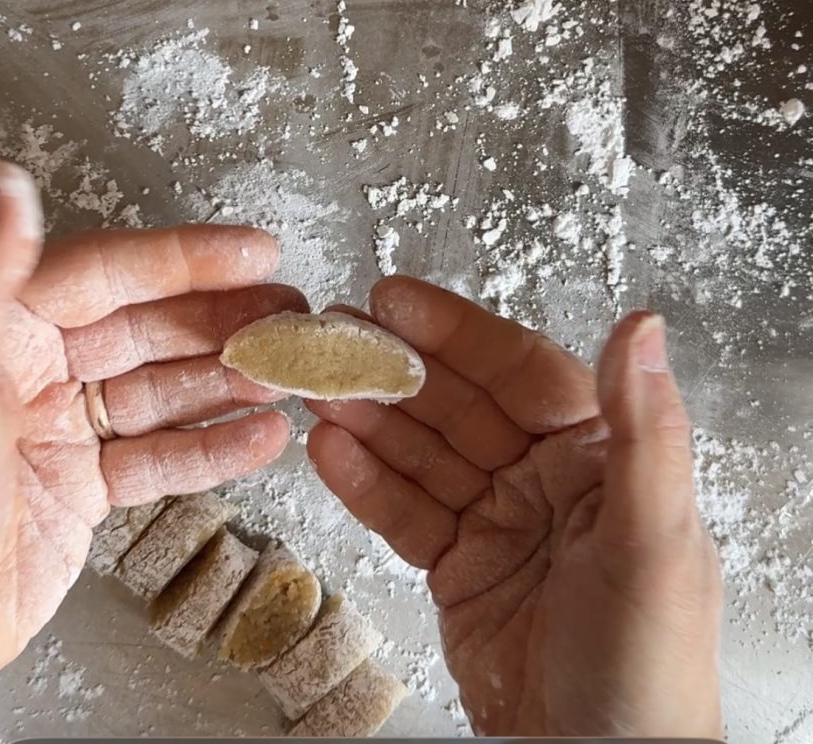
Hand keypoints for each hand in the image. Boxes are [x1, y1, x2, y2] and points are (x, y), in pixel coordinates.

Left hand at [0, 162, 303, 728]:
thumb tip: (5, 180)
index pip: (107, 274)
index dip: (186, 259)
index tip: (254, 251)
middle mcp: (34, 369)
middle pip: (147, 329)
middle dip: (225, 320)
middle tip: (295, 314)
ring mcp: (61, 429)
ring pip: (161, 391)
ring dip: (229, 381)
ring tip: (293, 373)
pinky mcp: (80, 487)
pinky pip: (157, 458)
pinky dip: (211, 449)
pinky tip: (264, 436)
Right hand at [307, 277, 722, 739]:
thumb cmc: (649, 667)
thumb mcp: (655, 541)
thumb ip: (644, 430)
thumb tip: (643, 326)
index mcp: (598, 456)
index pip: (519, 372)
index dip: (455, 332)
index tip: (396, 301)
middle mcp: (545, 479)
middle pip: (457, 405)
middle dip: (394, 371)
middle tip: (332, 338)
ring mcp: (497, 521)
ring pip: (422, 454)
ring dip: (367, 420)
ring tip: (313, 390)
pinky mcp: (457, 567)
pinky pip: (405, 512)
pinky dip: (364, 482)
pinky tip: (329, 451)